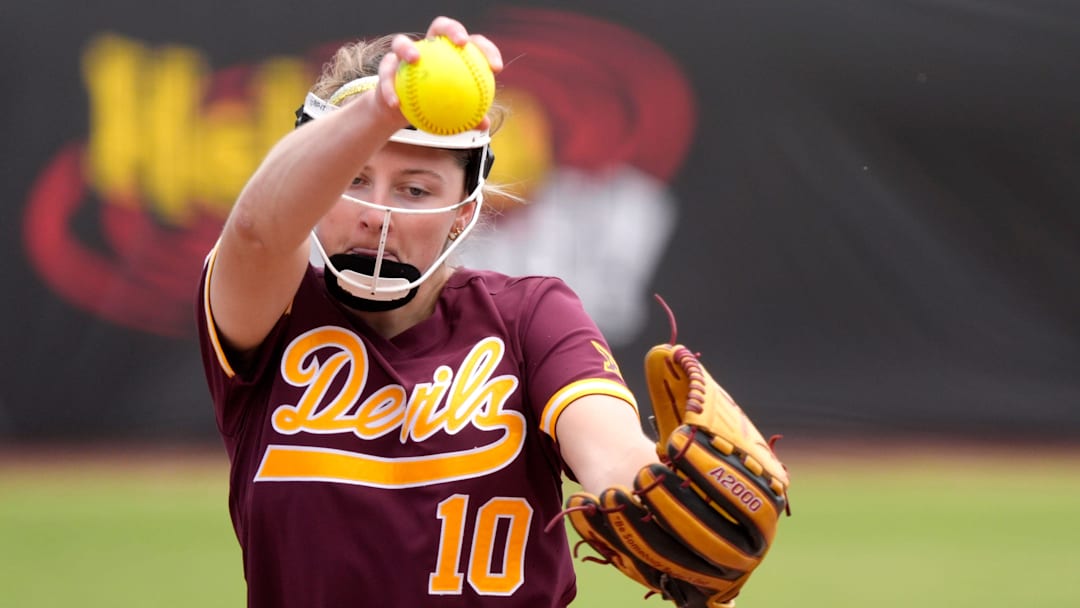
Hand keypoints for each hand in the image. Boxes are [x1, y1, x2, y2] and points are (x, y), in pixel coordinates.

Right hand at [377, 16, 503, 129]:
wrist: (403, 110)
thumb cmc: (434, 107)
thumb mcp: (453, 114)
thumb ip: (468, 116)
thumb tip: (484, 125)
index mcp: (450, 52)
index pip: (473, 43)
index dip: (486, 49)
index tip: (496, 68)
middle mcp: (428, 47)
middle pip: (440, 26)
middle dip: (452, 29)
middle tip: (462, 43)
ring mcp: (404, 55)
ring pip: (401, 42)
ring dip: (407, 48)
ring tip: (415, 59)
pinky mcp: (386, 67)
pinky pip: (385, 75)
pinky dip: (389, 89)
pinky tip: (396, 104)